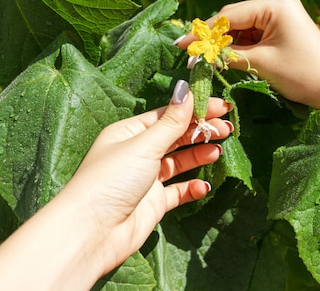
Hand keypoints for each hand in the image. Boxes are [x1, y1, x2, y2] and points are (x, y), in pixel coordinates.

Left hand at [59, 80, 232, 274]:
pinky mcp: (153, 203)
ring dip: (198, 155)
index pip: (168, 115)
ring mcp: (146, 179)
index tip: (223, 107)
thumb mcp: (144, 145)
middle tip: (227, 129)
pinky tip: (204, 186)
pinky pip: (178, 191)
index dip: (195, 110)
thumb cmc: (111, 180)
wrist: (92, 231)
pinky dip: (192, 187)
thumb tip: (186, 88)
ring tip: (217, 152)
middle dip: (201, 131)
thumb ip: (171, 121)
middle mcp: (138, 153)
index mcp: (130, 132)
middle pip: (176, 136)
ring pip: (179, 162)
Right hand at [176, 0, 319, 113]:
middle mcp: (278, 4)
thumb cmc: (304, 74)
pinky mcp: (284, 31)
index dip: (204, 32)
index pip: (229, 15)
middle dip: (215, 39)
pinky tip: (228, 60)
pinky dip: (242, 49)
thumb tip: (200, 54)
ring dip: (227, 46)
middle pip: (235, 19)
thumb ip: (230, 55)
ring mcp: (282, 17)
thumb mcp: (263, 63)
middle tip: (191, 56)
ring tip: (207, 62)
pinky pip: (256, 36)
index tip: (181, 45)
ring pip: (243, 29)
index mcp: (275, 4)